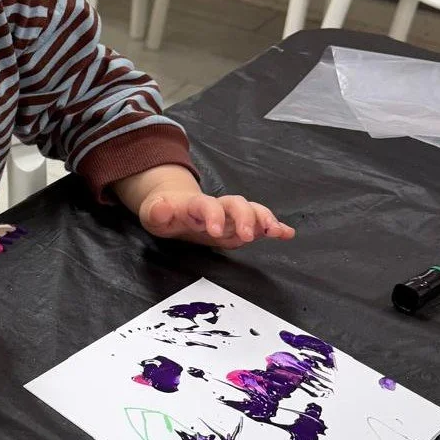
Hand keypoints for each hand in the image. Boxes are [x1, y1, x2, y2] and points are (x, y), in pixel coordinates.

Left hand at [139, 190, 294, 249]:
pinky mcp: (238, 225)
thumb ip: (156, 212)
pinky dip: (273, 226)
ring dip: (264, 220)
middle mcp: (217, 207)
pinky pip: (258, 224)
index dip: (213, 215)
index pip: (206, 205)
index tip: (215, 230)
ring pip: (251, 211)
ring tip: (277, 232)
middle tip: (249, 236)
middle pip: (235, 204)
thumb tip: (161, 207)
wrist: (171, 207)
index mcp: (194, 205)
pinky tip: (287, 233)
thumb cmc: (163, 213)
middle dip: (245, 217)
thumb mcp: (152, 214)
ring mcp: (230, 215)